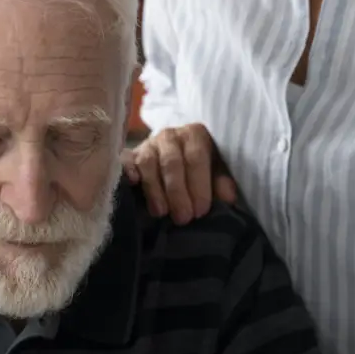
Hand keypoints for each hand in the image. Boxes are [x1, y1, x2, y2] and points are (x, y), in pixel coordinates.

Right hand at [122, 123, 236, 223]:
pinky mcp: (130, 154)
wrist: (174, 159)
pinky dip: (129, 171)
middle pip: (172, 162)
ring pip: (149, 164)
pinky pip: (126, 161)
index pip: (196, 158)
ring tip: (162, 213)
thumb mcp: (214, 172)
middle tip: (183, 218)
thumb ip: (221, 182)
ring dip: (155, 190)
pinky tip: (134, 184)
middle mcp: (170, 135)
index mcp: (195, 135)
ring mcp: (148, 143)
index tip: (200, 211)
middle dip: (178, 193)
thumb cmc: (198, 169)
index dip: (199, 185)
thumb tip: (228, 197)